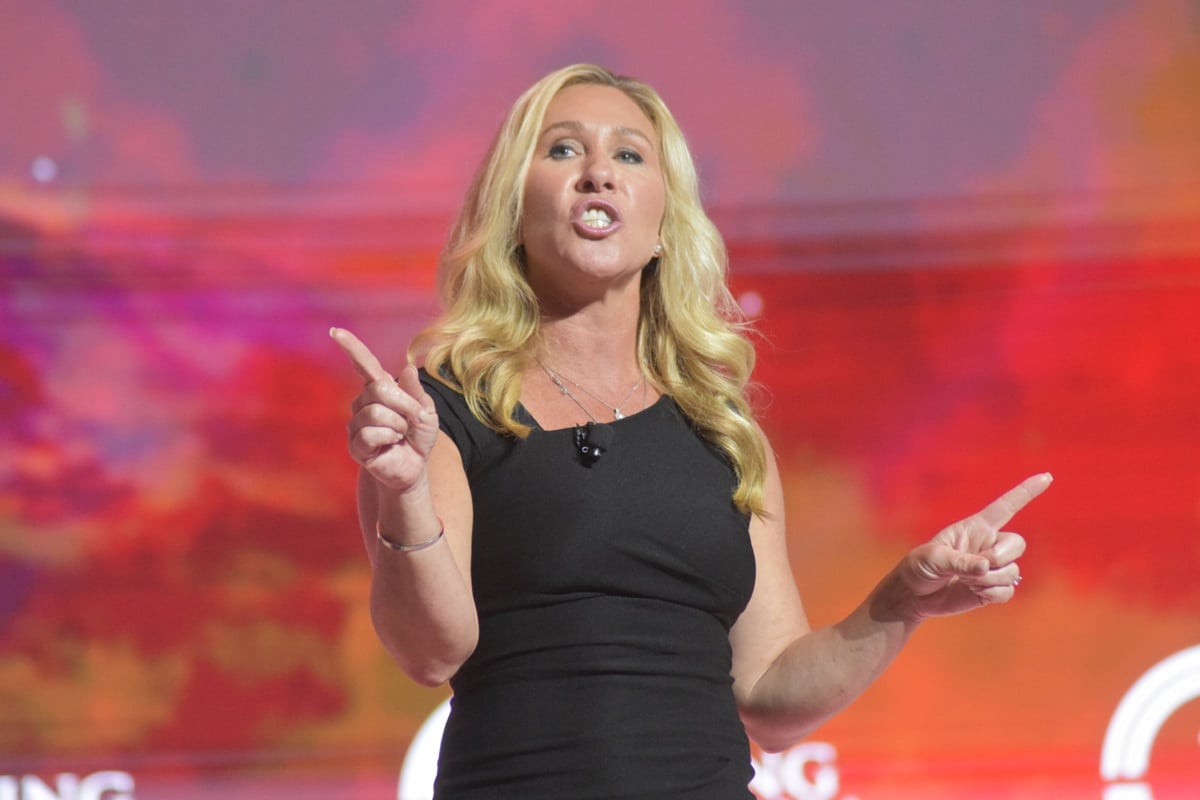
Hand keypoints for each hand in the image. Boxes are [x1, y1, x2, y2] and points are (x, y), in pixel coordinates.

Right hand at [330, 327, 439, 492]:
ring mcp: (357, 423)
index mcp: (381, 389)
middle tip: (412, 419)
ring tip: (401, 434)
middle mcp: (363, 402)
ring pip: (377, 412)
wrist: (414, 467)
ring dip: (399, 424)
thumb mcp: (426, 412)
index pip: (365, 364)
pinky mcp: (356, 445)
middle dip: (405, 405)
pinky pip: (372, 433)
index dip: (352, 348)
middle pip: (380, 389)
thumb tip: (407, 368)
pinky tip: (391, 444)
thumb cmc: (418, 436)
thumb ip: (417, 392)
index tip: (335, 331)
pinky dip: (390, 438)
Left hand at [897, 473, 1051, 619]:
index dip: (1025, 492)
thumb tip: (986, 567)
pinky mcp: (992, 589)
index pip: (1005, 507)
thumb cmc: (919, 567)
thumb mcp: (933, 558)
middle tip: (975, 566)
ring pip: (1013, 572)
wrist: (914, 595)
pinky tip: (973, 592)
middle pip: (1018, 544)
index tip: (1046, 477)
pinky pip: (1008, 591)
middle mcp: (988, 545)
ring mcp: (992, 568)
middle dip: (1000, 557)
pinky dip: (991, 593)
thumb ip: (960, 561)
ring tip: (965, 581)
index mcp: (975, 528)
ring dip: (989, 580)